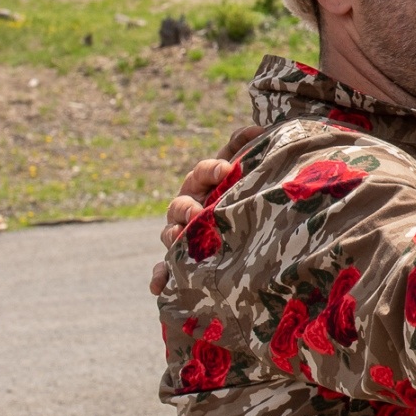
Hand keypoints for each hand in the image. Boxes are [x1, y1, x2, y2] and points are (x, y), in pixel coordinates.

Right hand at [147, 124, 263, 293]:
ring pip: (170, 234)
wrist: (250, 225)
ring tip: (178, 242)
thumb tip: (256, 128)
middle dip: (188, 208)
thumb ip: (247, 147)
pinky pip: (167, 270)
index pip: (203, 172)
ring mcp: (182, 232)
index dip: (213, 169)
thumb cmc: (244, 189)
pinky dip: (161, 276)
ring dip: (173, 238)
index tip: (228, 169)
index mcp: (204, 182)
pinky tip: (158, 286)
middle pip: (180, 204)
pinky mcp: (181, 259)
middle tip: (198, 212)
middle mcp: (189, 206)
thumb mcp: (246, 169)